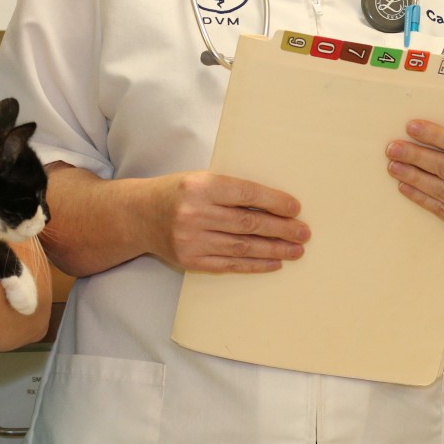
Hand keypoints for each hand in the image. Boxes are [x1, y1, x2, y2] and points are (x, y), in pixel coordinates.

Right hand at [154, 170, 308, 272]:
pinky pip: (229, 265)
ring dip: (274, 249)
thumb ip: (232, 190)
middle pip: (248, 223)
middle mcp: (195, 213)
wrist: (140, 215)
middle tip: (304, 233)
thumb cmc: (179, 192)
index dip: (274, 202)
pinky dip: (254, 265)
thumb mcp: (201, 179)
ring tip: (296, 250)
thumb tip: (276, 205)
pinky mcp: (190, 260)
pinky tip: (273, 263)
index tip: (296, 208)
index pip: (246, 195)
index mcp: (201, 186)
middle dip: (281, 229)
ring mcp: (192, 240)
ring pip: (242, 247)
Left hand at [386, 119, 443, 238]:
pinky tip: (405, 187)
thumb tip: (431, 134)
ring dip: (414, 177)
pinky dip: (421, 198)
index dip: (436, 136)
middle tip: (393, 148)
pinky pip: (442, 210)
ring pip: (442, 190)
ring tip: (394, 166)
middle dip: (416, 156)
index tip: (412, 127)